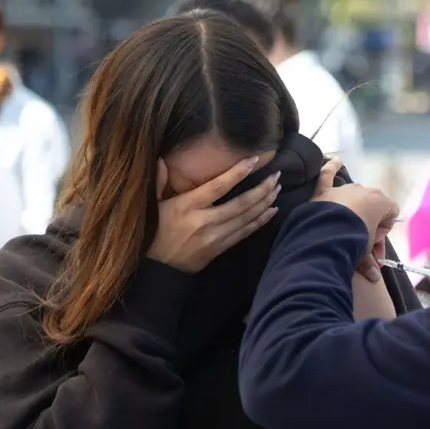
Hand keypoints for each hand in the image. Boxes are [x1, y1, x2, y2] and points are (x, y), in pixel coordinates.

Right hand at [147, 157, 279, 273]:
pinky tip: (272, 211)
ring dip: (265, 203)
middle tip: (276, 176)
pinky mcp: (220, 249)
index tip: (254, 160)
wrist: (157, 268)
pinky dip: (260, 221)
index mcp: (187, 206)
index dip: (238, 173)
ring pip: (246, 218)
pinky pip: (244, 233)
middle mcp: (204, 221)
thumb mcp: (152, 206)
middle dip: (261, 189)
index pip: (218, 186)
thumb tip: (161, 159)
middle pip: (241, 204)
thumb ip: (158, 182)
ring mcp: (215, 237)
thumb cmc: (153, 233)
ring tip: (277, 189)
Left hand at [316, 158, 396, 282]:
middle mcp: (365, 190)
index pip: (391, 215)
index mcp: (381, 201)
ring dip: (355, 212)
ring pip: (355, 198)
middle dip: (370, 226)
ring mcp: (344, 189)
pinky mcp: (325, 191)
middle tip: (361, 243)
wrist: (326, 234)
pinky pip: (328, 174)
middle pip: (373, 208)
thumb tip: (373, 280)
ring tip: (347, 230)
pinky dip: (330, 168)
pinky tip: (335, 161)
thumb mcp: (365, 250)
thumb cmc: (352, 240)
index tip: (374, 245)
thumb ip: (369, 261)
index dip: (384, 232)